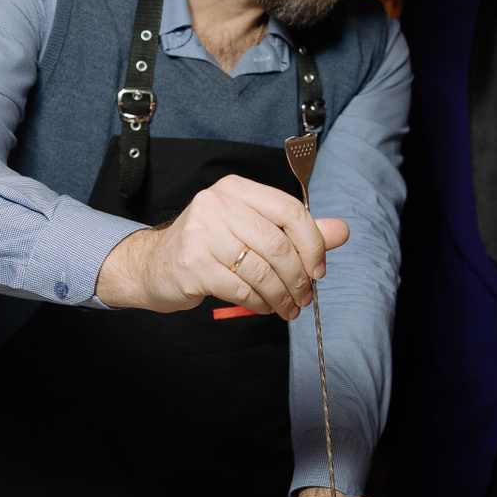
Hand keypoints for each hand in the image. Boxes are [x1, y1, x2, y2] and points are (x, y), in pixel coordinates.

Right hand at [96, 174, 348, 315]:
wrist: (154, 265)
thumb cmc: (210, 245)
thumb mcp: (253, 228)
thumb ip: (298, 230)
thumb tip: (342, 231)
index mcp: (237, 189)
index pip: (289, 210)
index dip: (312, 243)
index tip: (319, 269)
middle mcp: (217, 204)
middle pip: (277, 244)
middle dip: (299, 277)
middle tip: (306, 296)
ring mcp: (201, 233)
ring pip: (261, 270)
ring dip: (282, 296)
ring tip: (288, 307)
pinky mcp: (193, 265)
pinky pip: (242, 289)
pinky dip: (260, 303)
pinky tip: (264, 306)